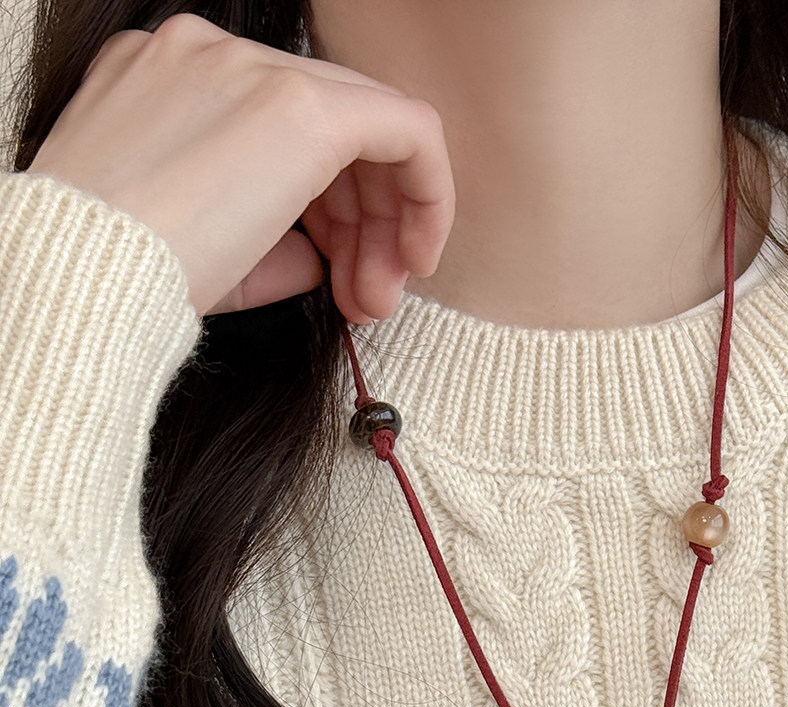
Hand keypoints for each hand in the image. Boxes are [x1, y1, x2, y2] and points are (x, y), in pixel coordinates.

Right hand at [28, 11, 453, 321]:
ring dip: (387, 223)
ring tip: (374, 301)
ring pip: (368, 128)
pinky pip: (405, 128)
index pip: (283, 125)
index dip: (328, 207)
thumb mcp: (199, 246)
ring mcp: (251, 68)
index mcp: (171, 78)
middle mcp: (210, 54)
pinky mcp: (300, 105)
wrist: (90, 268)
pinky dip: (427, 192)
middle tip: (368, 298)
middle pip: (329, 125)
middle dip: (364, 221)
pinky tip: (417, 256)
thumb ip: (268, 241)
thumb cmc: (127, 273)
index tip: (341, 273)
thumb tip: (319, 260)